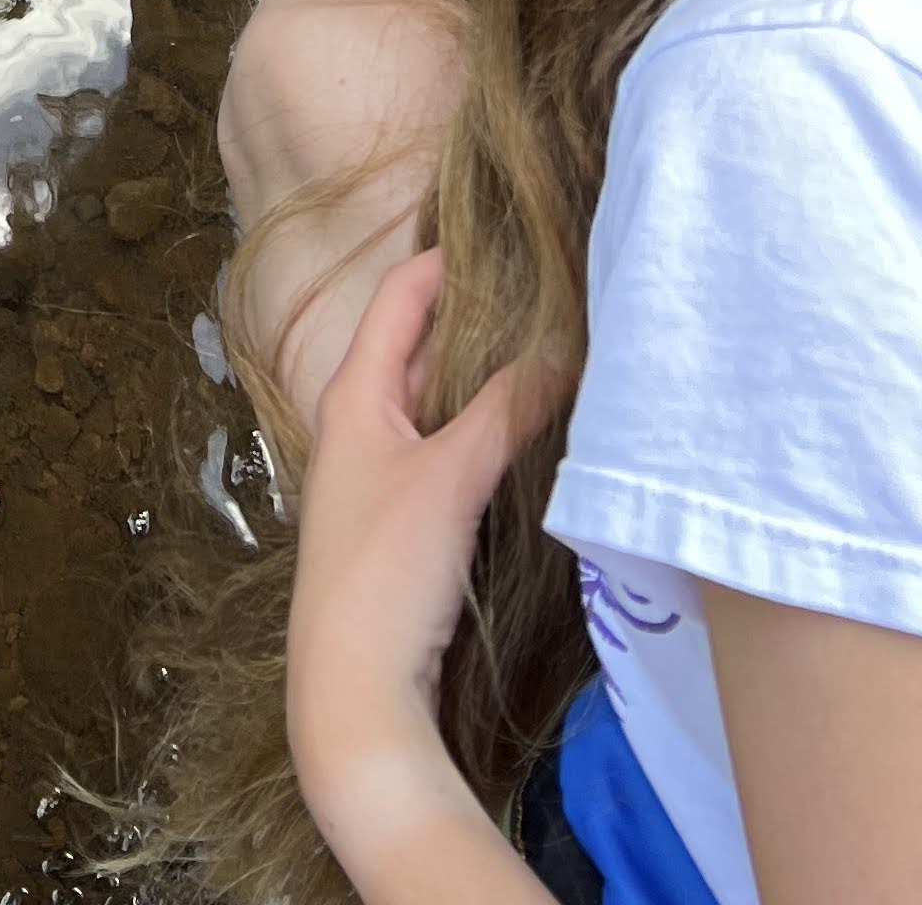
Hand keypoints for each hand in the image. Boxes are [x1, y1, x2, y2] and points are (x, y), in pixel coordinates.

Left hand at [285, 248, 566, 885]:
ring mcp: (378, 477)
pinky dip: (483, 429)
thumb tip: (568, 343)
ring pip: (437, 402)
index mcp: (352, 395)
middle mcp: (359, 425)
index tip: (506, 228)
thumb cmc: (386, 570)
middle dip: (477, 317)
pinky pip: (445, 450)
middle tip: (548, 287)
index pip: (400, 296)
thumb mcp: (451, 476)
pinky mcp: (403, 525)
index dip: (446, 258)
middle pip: (419, 347)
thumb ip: (508, 407)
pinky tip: (527, 431)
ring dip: (484, 377)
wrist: (354, 693)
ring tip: (552, 344)